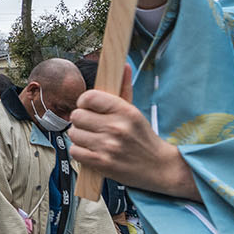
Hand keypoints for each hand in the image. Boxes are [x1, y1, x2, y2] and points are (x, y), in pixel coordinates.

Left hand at [68, 89, 197, 199]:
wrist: (160, 168)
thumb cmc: (144, 138)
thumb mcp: (135, 112)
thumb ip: (124, 89)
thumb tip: (123, 65)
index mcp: (125, 111)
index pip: (89, 97)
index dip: (84, 102)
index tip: (88, 108)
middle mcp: (116, 127)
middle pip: (76, 115)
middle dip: (81, 120)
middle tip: (91, 125)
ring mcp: (108, 146)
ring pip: (73, 134)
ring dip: (80, 137)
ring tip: (93, 139)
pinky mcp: (102, 163)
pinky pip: (75, 152)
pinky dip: (80, 152)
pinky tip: (91, 151)